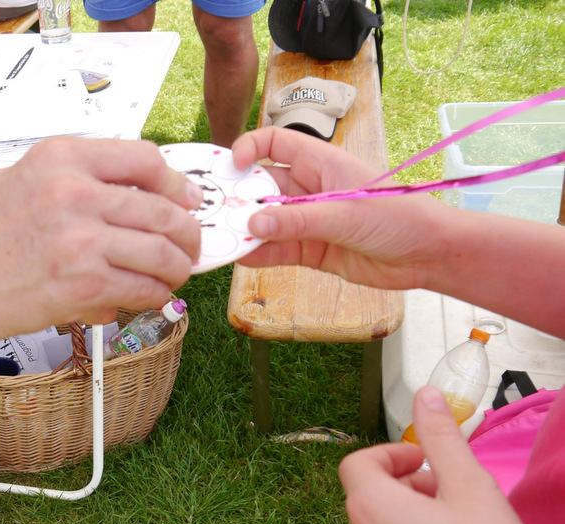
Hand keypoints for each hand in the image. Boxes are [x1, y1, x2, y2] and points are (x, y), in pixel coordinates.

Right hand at [0, 137, 202, 340]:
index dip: (174, 183)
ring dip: (176, 269)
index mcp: (62, 158)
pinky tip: (148, 297)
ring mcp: (82, 242)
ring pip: (161, 254)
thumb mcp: (21, 176)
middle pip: (162, 210)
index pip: (144, 158)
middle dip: (186, 233)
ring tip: (173, 276)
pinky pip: (141, 290)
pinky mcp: (82, 287)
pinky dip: (152, 296)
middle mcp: (75, 193)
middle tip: (189, 246)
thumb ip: (74, 179)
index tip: (183, 198)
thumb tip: (125, 197)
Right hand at [229, 127, 448, 290]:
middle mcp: (310, 189)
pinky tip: (244, 258)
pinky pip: (277, 249)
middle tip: (215, 212)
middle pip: (262, 187)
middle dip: (238, 197)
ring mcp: (309, 220)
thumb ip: (297, 221)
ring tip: (223, 239)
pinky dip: (259, 253)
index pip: (274, 144)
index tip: (232, 168)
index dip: (249, 149)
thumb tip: (253, 225)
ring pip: (265, 221)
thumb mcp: (346, 214)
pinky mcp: (312, 249)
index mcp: (320, 163)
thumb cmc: (400, 217)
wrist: (430, 254)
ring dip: (245, 230)